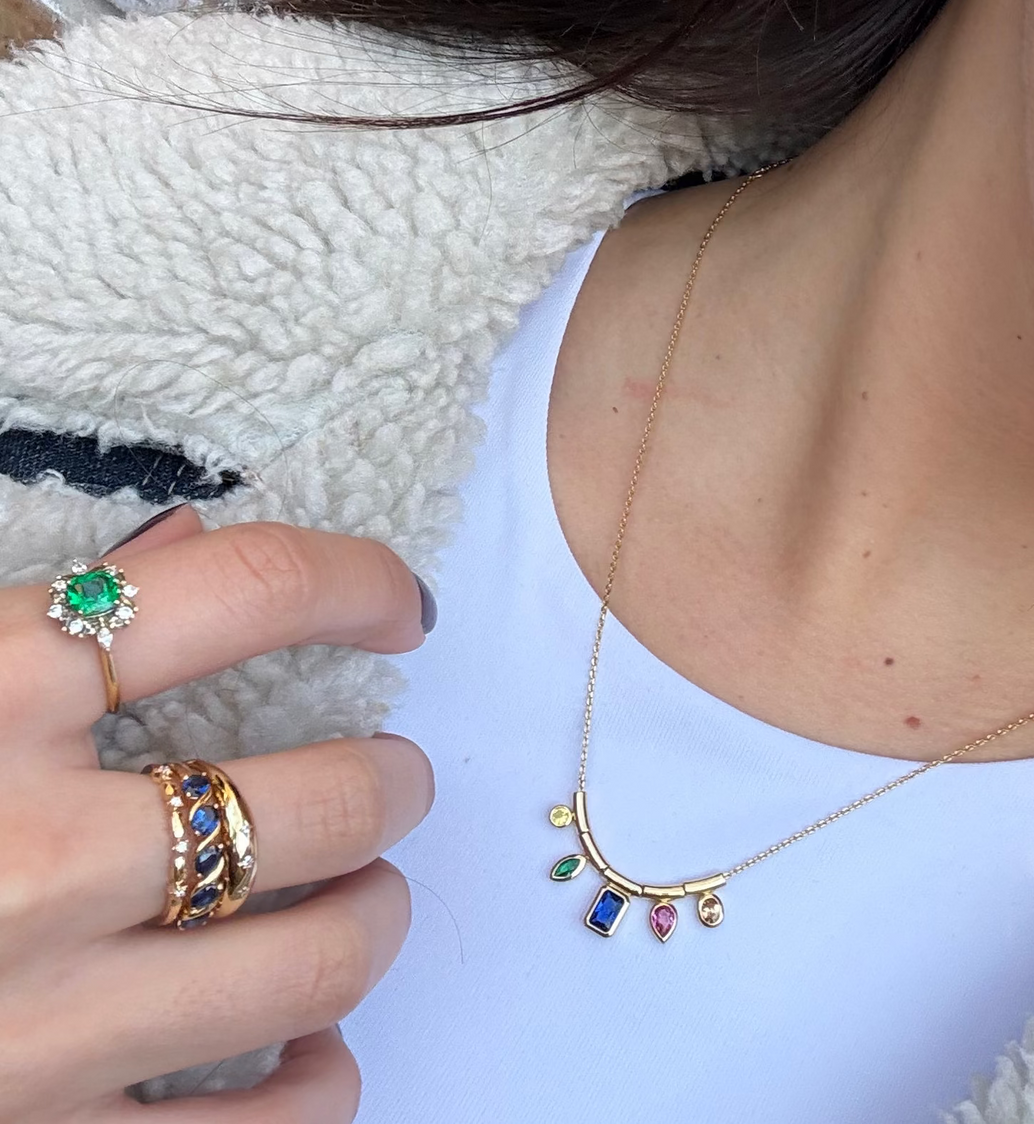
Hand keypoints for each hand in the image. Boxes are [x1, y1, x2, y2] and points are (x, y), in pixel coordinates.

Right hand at [0, 507, 433, 1121]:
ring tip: (363, 895)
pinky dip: (317, 1087)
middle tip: (397, 778)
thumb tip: (184, 557)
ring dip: (375, 918)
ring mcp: (35, 1030)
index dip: (358, 584)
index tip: (402, 609)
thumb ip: (28, 623)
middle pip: (327, 801)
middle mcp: (26, 861)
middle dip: (394, 783)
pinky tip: (303, 1053)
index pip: (246, 593)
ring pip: (320, 964)